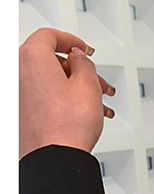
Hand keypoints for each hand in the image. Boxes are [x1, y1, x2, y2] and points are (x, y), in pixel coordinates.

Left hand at [19, 28, 115, 159]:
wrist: (55, 157)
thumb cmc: (67, 126)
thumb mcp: (88, 85)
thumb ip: (84, 63)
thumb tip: (79, 58)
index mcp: (31, 58)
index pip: (49, 36)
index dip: (71, 41)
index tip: (84, 48)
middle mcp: (18, 73)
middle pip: (50, 61)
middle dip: (78, 71)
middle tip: (96, 80)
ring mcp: (17, 94)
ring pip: (49, 81)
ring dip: (74, 87)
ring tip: (97, 102)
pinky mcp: (20, 112)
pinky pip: (43, 96)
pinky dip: (62, 99)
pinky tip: (82, 111)